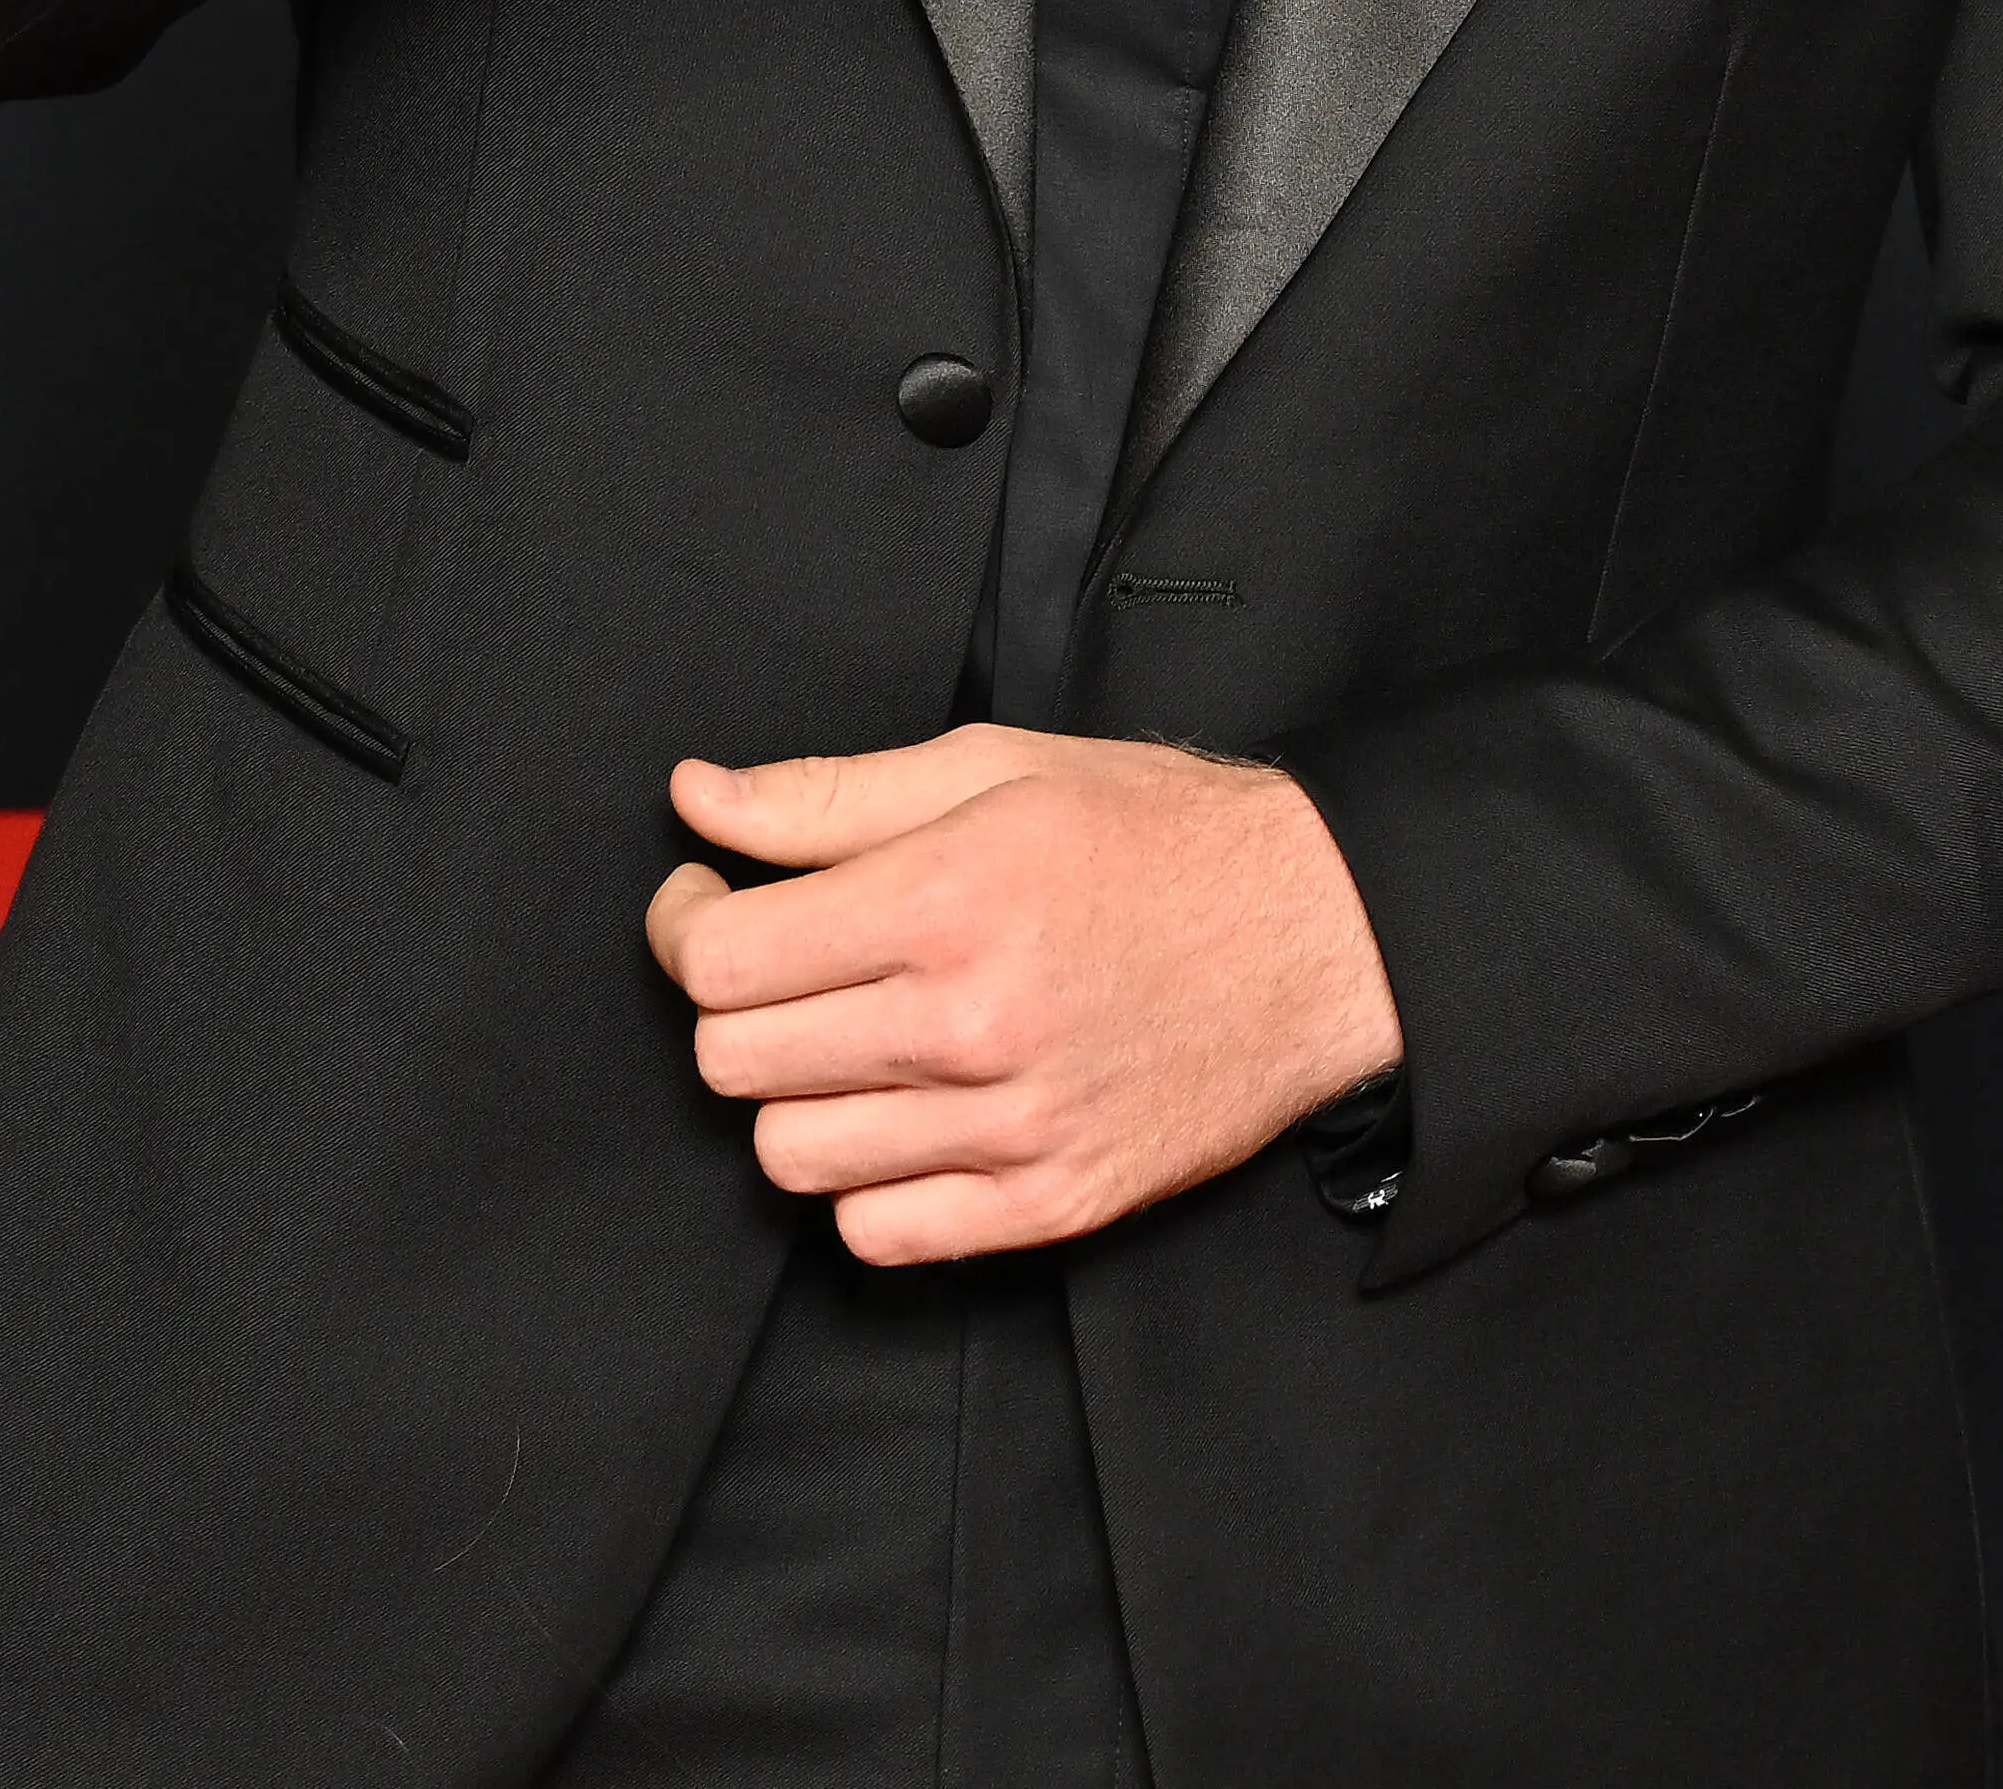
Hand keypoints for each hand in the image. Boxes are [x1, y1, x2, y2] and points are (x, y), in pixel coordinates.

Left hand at [639, 725, 1403, 1262]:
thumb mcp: (994, 769)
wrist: (1317, 937)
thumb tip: (695, 799)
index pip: (720, 964)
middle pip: (736, 1063)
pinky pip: (878, 1235)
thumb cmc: (1154, 837)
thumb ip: (828, 793)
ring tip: (846, 1043)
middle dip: (732, 1009)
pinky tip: (903, 1118)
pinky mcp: (1051, 1205)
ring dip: (796, 1097)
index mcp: (946, 900)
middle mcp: (971, 1024)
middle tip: (777, 966)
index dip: (686, 928)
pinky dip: (866, 1185)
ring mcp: (1013, 1129)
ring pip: (791, 1156)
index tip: (708, 903)